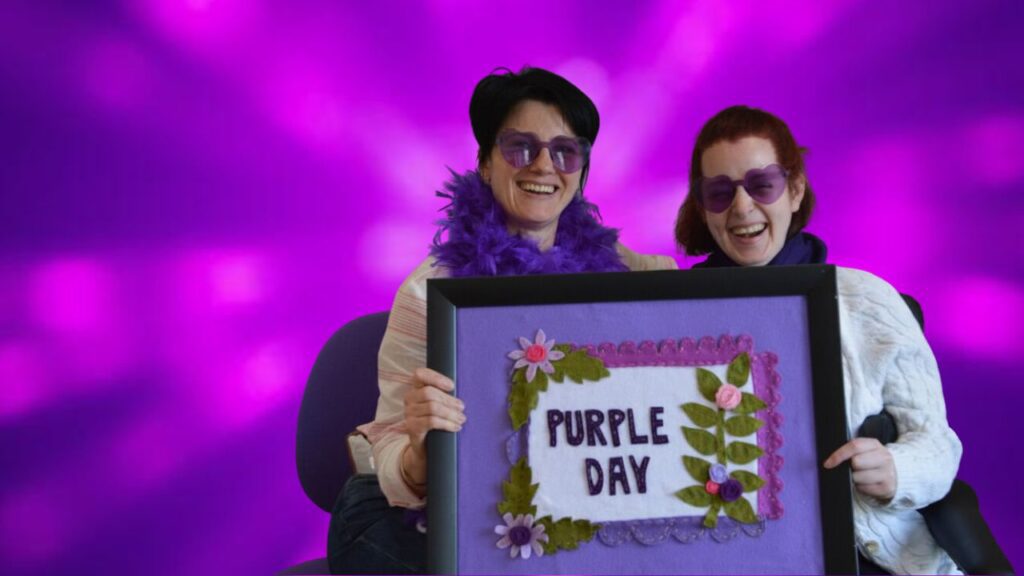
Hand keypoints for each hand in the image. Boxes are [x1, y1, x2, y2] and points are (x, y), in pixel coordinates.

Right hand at [401, 367, 464, 487]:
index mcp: (416, 389)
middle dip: (449, 400)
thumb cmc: (436, 423)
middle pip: (429, 392)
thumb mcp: (440, 406)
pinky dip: (447, 423)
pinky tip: (456, 427)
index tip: (452, 386)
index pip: (420, 374)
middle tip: (462, 407)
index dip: (436, 377)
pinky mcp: (412, 427)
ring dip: (451, 413)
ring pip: (432, 407)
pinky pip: (431, 421)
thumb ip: (445, 396)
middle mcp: (409, 399)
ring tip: (462, 419)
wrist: (425, 449)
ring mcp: (409, 413)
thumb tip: (460, 392)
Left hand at [823, 437, 896, 499]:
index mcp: (875, 444)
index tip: (828, 463)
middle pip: (856, 462)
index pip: (855, 446)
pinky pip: (864, 488)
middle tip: (854, 468)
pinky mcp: (887, 487)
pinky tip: (866, 483)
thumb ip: (851, 450)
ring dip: (855, 478)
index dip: (839, 454)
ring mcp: (887, 473)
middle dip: (851, 467)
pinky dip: (861, 487)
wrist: (894, 474)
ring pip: (858, 477)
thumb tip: (830, 461)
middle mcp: (884, 457)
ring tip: (861, 476)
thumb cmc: (871, 460)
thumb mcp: (864, 450)